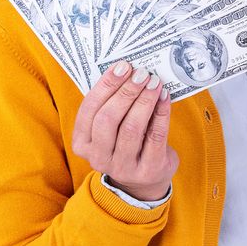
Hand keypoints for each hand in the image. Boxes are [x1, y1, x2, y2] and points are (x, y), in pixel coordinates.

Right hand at [71, 60, 178, 201]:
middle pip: (108, 119)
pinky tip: (164, 97)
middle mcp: (98, 158)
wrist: (145, 180)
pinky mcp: (147, 170)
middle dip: (126, 92)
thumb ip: (113, 104)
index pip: (89, 110)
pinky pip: (155, 137)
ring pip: (131, 128)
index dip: (106, 86)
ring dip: (144, 100)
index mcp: (82, 143)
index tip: (122, 66)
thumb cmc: (126, 142)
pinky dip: (161, 114)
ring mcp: (122, 168)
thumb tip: (130, 70)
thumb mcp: (112, 127)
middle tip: (141, 73)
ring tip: (154, 82)